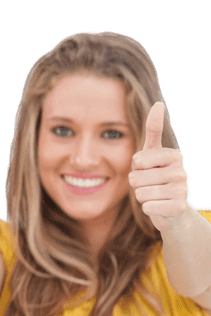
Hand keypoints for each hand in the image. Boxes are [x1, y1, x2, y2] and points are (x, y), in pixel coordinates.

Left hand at [130, 102, 193, 231]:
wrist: (173, 210)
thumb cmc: (158, 177)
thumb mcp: (153, 153)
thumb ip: (153, 129)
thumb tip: (158, 103)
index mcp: (174, 156)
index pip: (137, 161)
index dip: (137, 168)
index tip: (149, 170)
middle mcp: (181, 171)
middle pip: (135, 178)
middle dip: (138, 185)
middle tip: (152, 186)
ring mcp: (182, 190)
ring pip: (140, 193)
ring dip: (143, 197)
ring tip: (156, 195)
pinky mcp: (178, 208)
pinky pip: (146, 207)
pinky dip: (148, 208)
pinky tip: (159, 207)